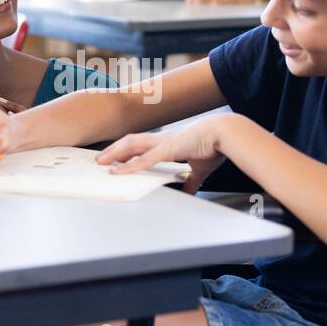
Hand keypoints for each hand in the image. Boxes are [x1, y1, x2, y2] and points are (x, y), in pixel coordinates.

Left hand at [94, 115, 230, 193]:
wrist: (226, 133)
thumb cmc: (216, 145)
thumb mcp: (200, 169)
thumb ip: (191, 181)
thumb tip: (189, 192)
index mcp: (170, 142)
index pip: (143, 144)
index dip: (128, 150)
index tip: (116, 156)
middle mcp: (163, 140)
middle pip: (131, 142)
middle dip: (114, 150)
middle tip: (100, 159)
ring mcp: (163, 143)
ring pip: (131, 146)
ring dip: (115, 154)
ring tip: (102, 162)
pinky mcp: (167, 149)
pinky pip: (143, 159)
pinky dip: (128, 166)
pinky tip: (117, 171)